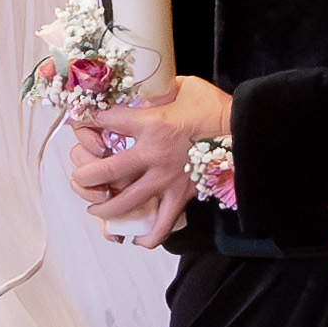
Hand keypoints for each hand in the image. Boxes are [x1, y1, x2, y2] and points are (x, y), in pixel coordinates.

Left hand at [67, 74, 231, 251]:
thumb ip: (157, 90)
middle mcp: (153, 155)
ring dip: (105, 207)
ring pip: (125, 202)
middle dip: (85, 175)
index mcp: (151, 124)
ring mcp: (167, 179)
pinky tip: (137, 240)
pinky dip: (149, 237)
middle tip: (79, 177)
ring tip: (96, 206)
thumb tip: (139, 88)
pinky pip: (163, 223)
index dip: (88, 121)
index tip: (82, 123)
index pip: (105, 121)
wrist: (247, 128)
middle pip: (104, 171)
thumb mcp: (183, 86)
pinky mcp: (183, 195)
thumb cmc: (215, 106)